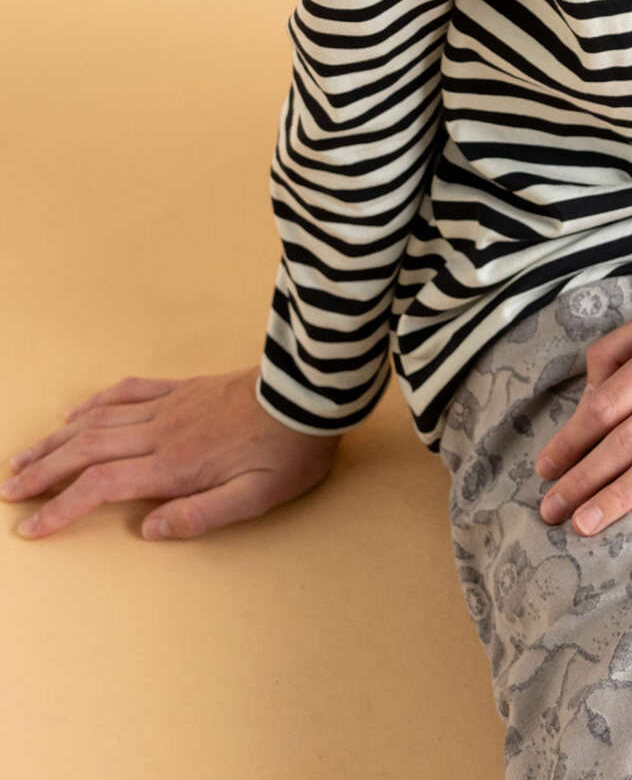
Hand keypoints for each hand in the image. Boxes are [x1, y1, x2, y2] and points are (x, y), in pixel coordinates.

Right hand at [4, 367, 341, 541]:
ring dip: (57, 440)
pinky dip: (97, 403)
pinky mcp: (184, 388)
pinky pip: (129, 392)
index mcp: (174, 465)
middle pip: (87, 451)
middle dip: (43, 472)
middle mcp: (163, 432)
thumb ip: (200, 516)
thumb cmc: (290, 450)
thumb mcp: (256, 498)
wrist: (312, 392)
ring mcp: (171, 406)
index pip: (101, 488)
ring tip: (24, 456)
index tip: (29, 527)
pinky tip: (78, 413)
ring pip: (99, 421)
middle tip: (7, 490)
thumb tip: (147, 531)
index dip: (60, 508)